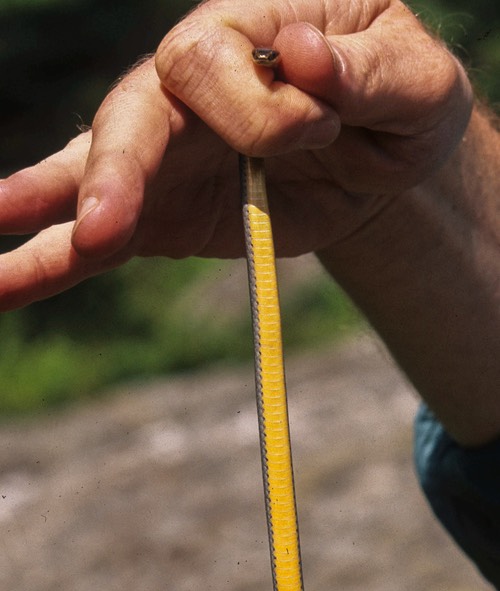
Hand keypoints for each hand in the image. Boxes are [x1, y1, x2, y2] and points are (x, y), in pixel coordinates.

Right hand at [0, 0, 471, 308]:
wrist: (384, 160)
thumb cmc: (398, 99)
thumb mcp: (411, 76)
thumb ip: (363, 69)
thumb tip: (302, 59)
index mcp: (243, 26)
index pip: (210, 59)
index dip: (255, 107)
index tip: (318, 130)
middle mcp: (188, 84)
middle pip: (131, 115)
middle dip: (116, 174)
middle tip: (108, 229)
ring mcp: (164, 150)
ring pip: (91, 174)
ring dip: (42, 211)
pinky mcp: (158, 214)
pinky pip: (92, 240)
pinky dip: (44, 263)